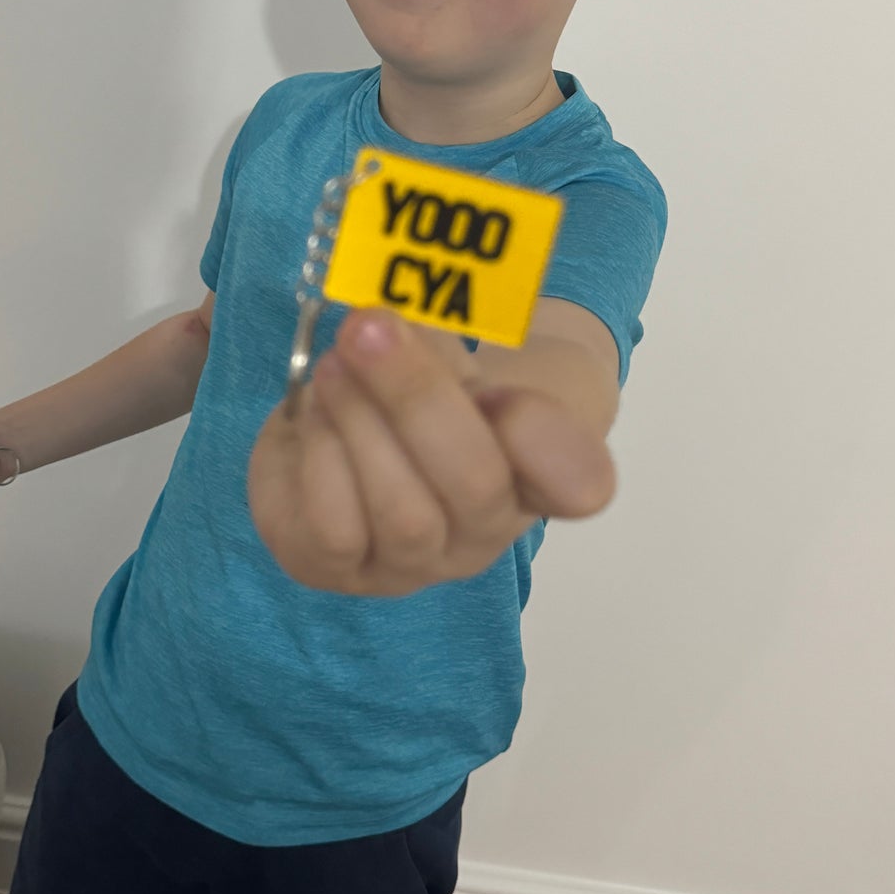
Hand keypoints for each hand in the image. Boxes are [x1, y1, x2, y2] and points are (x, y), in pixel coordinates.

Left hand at [247, 308, 615, 596]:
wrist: (357, 426)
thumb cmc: (431, 388)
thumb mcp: (459, 349)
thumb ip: (462, 333)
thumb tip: (399, 323)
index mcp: (536, 473)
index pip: (580, 484)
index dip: (555, 447)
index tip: (510, 394)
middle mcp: (483, 535)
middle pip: (475, 485)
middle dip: (416, 397)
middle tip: (369, 326)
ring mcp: (412, 566)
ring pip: (403, 514)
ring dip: (360, 422)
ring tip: (335, 363)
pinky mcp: (335, 570)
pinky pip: (333, 531)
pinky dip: (320, 457)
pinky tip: (313, 412)